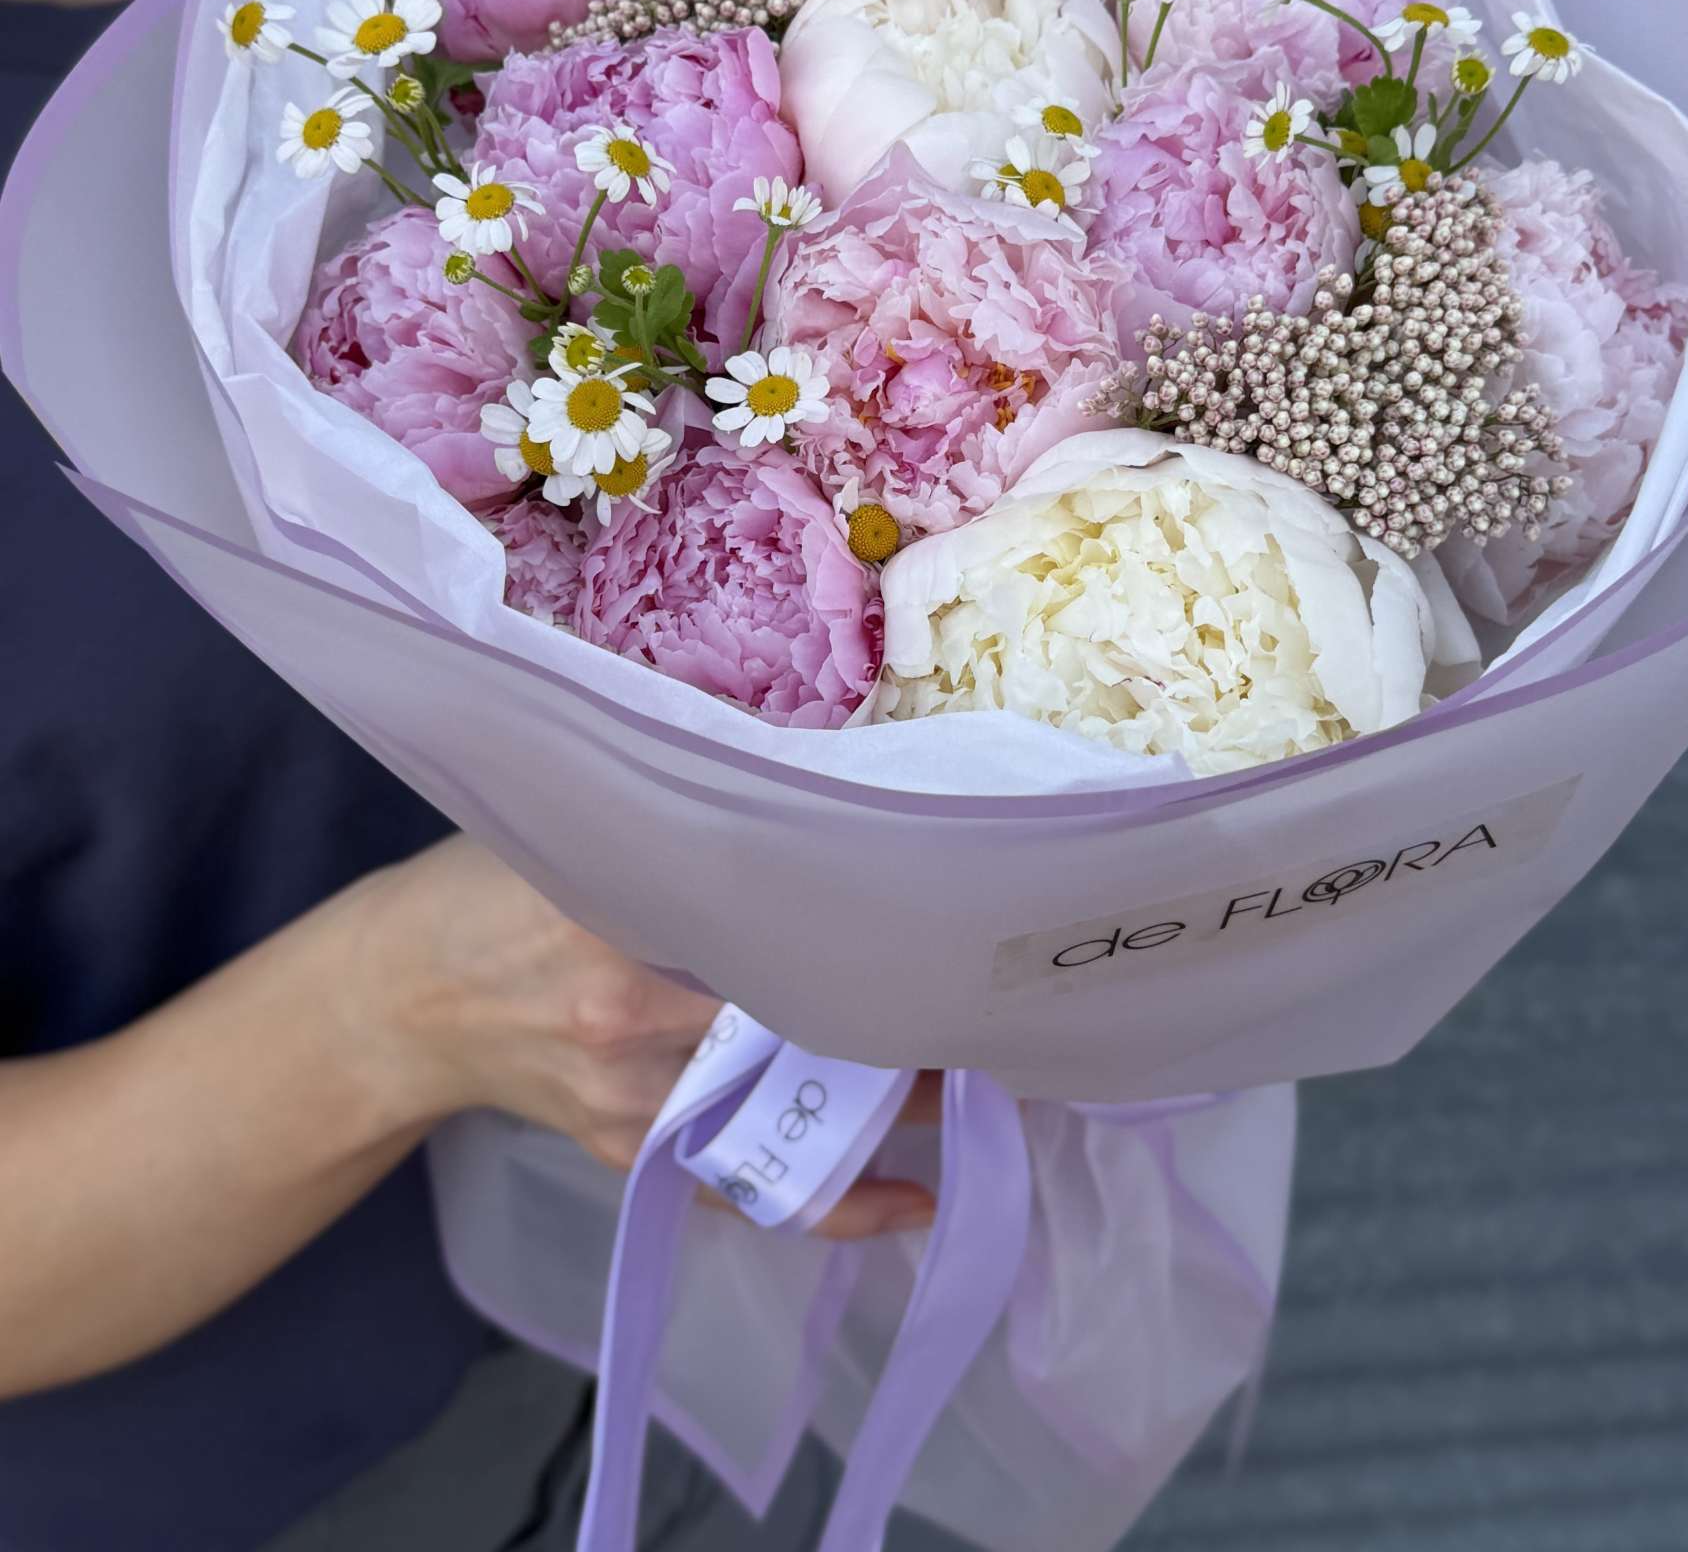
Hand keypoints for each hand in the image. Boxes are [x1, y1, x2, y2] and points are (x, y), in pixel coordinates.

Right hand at [348, 837, 935, 1236]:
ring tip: (985, 1072)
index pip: (774, 920)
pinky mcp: (636, 1149)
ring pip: (795, 1107)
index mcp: (619, 913)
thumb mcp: (573, 831)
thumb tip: (810, 793)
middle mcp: (634, 1015)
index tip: (948, 919)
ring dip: (896, 1096)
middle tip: (987, 994)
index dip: (867, 928)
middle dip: (901, 1014)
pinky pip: (752, 1184)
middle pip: (805, 1018)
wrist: (395, 1003)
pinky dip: (838, 1200)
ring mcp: (637, 1098)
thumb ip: (675, 824)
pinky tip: (916, 1199)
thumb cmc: (486, 891)